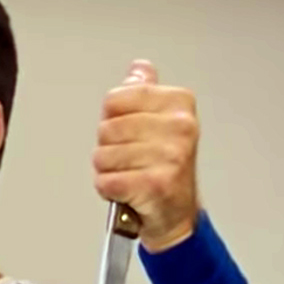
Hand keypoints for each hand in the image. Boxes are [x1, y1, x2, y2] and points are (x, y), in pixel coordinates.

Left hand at [93, 59, 200, 251]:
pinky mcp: (156, 185)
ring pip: (103, 156)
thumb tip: (140, 68)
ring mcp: (170, 156)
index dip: (112, 119)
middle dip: (109, 148)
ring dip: (109, 171)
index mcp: (179, 104)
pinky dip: (108, 190)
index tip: (131, 133)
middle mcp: (180, 128)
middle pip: (106, 128)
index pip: (114, 99)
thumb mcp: (160, 123)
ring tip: (131, 175)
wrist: (178, 214)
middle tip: (132, 160)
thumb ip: (144, 93)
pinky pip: (106, 181)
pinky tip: (127, 191)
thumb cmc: (165, 168)